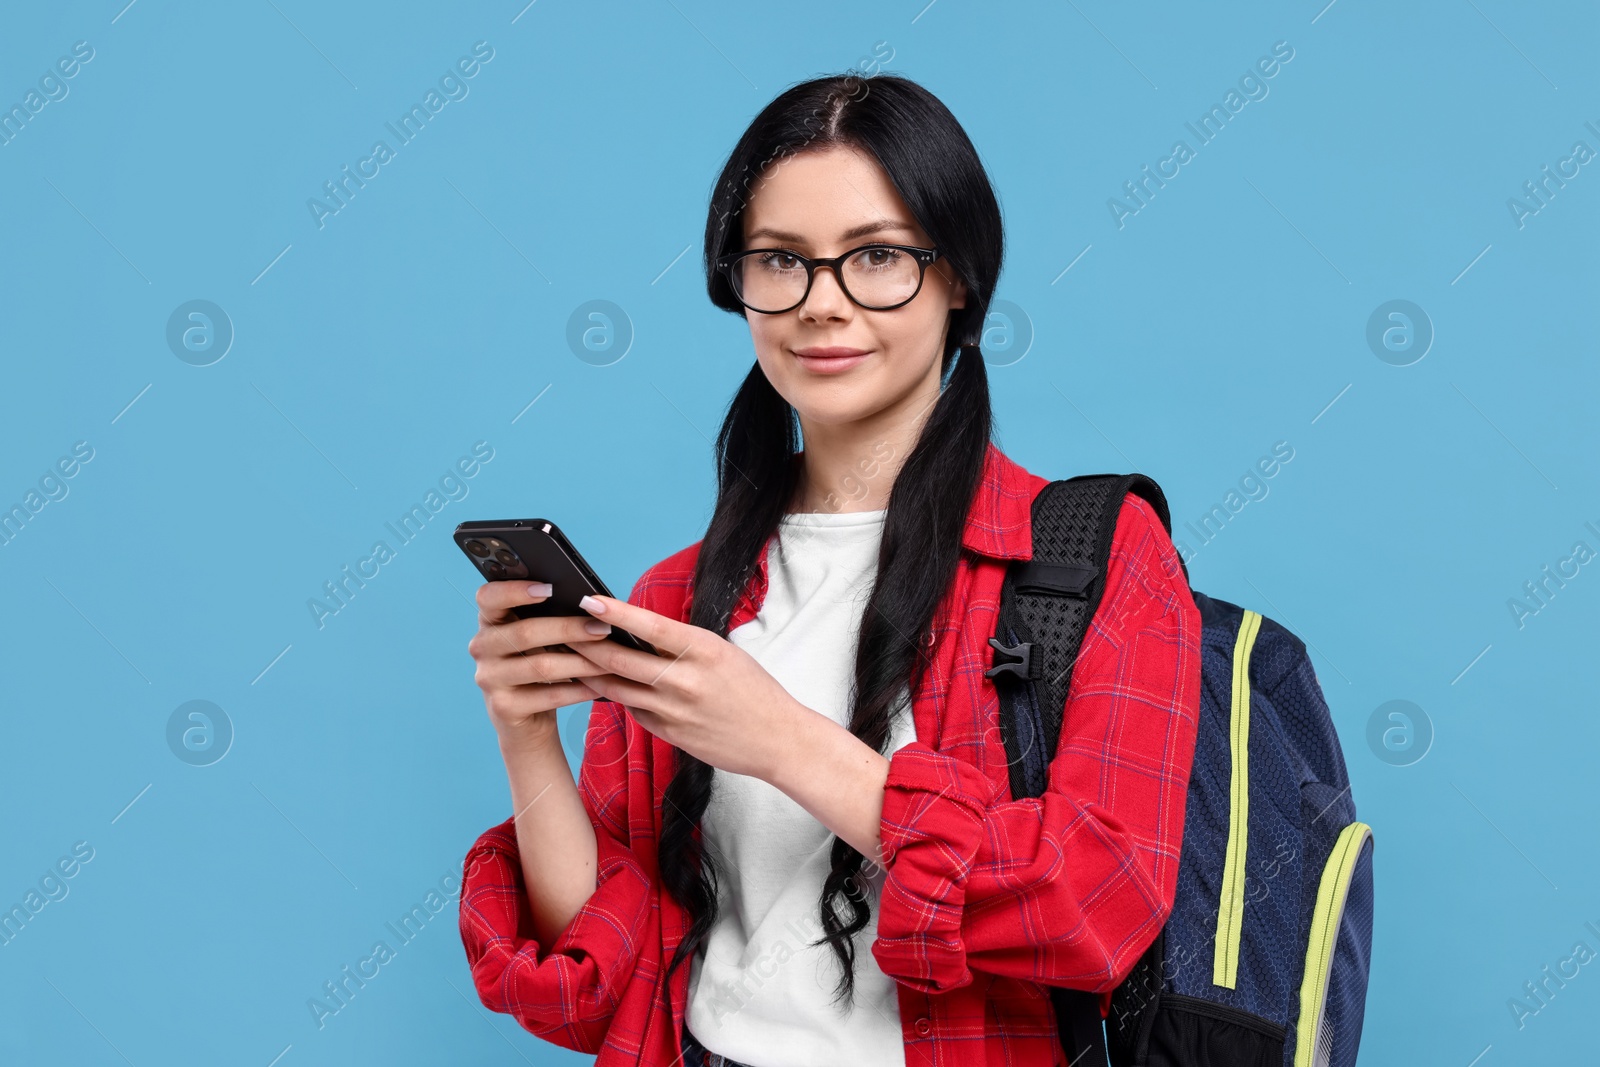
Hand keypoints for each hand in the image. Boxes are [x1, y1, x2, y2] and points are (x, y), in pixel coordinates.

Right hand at [467, 580, 617, 752]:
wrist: (526, 724)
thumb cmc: (539, 670)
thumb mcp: (540, 642)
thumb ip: (550, 619)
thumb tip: (591, 603)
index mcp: (489, 622)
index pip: (488, 597)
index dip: (515, 590)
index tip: (550, 587)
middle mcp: (482, 648)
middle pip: (525, 632)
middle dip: (569, 629)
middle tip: (603, 629)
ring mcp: (489, 679)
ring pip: (541, 666)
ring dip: (582, 662)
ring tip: (610, 659)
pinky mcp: (503, 708)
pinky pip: (549, 696)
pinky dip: (579, 691)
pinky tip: (600, 686)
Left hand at [566, 593, 804, 780]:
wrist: (777, 739)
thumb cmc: (753, 689)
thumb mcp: (723, 653)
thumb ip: (682, 644)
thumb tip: (638, 630)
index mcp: (704, 650)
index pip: (650, 625)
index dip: (615, 612)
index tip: (588, 599)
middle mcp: (686, 680)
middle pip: (621, 659)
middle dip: (585, 643)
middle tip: (561, 628)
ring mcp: (674, 710)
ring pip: (616, 687)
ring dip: (589, 671)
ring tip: (567, 656)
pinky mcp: (668, 733)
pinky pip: (632, 710)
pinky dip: (616, 695)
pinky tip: (602, 684)